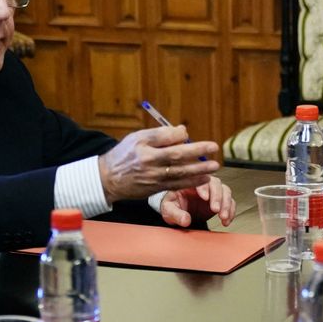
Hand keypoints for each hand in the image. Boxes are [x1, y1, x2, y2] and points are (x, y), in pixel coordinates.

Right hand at [99, 126, 219, 202]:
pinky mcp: (155, 189)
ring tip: (214, 166)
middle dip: (197, 152)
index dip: (180, 136)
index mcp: (143, 147)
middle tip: (214, 148)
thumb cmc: (125, 154)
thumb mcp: (137, 138)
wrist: (108, 178)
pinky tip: (204, 179)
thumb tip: (184, 132)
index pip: (164, 138)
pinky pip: (176, 185)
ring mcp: (152, 177)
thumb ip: (160, 135)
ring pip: (179, 173)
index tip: (188, 133)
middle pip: (176, 156)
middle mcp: (148, 162)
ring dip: (199, 170)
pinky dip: (192, 182)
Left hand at [158, 175, 235, 226]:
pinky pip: (230, 202)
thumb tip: (185, 221)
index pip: (199, 179)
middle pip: (216, 184)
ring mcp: (213, 191)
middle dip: (217, 197)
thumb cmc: (171, 207)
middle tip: (216, 210)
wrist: (178, 212)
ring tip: (223, 217)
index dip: (203, 188)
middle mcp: (204, 183)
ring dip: (226, 204)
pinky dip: (231, 211)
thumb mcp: (168, 211)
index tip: (205, 198)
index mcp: (190, 181)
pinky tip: (226, 221)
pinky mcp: (220, 199)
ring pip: (225, 191)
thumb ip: (176, 215)